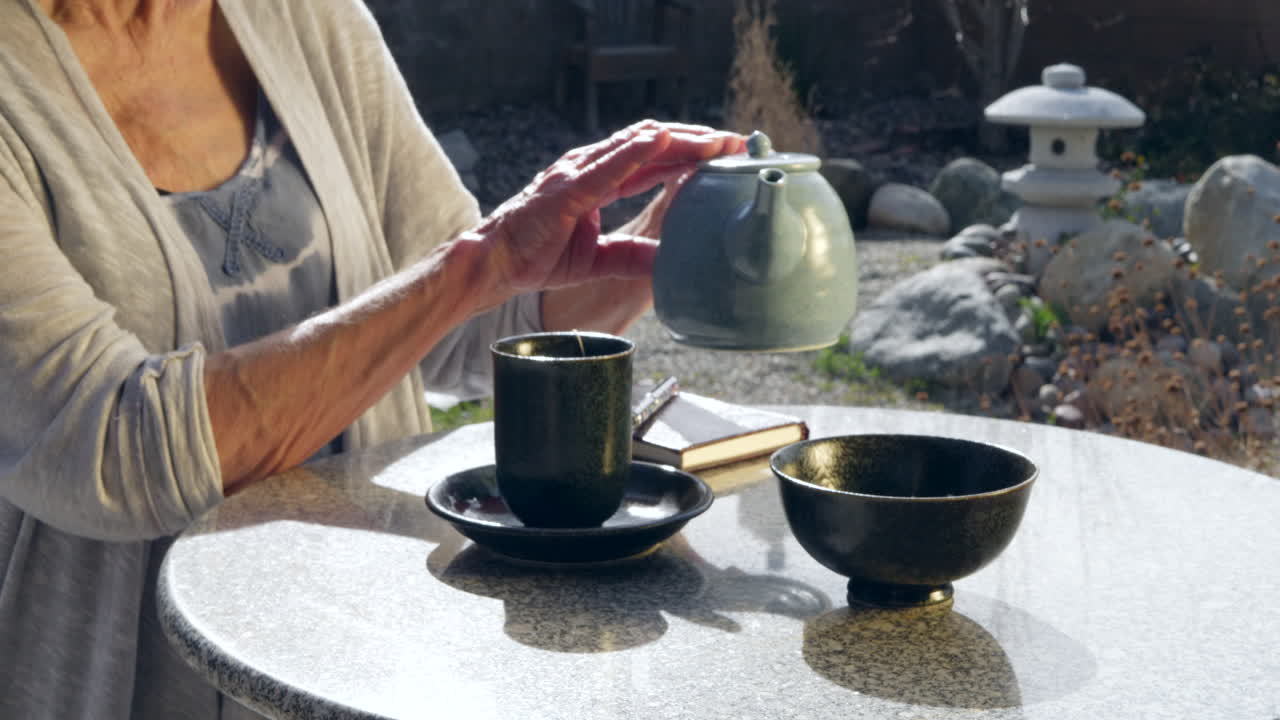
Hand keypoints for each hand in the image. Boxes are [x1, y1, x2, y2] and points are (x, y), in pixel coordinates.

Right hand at [468, 120, 743, 304]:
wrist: (493, 264)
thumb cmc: (535, 254)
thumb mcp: (597, 259)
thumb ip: (631, 255)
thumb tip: (668, 263)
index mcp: (598, 180)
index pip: (654, 159)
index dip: (692, 154)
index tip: (727, 154)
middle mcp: (589, 168)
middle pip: (652, 144)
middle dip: (696, 140)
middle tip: (736, 142)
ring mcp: (576, 174)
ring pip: (635, 146)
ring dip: (678, 140)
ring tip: (714, 138)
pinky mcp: (564, 191)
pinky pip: (605, 167)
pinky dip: (635, 151)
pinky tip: (663, 141)